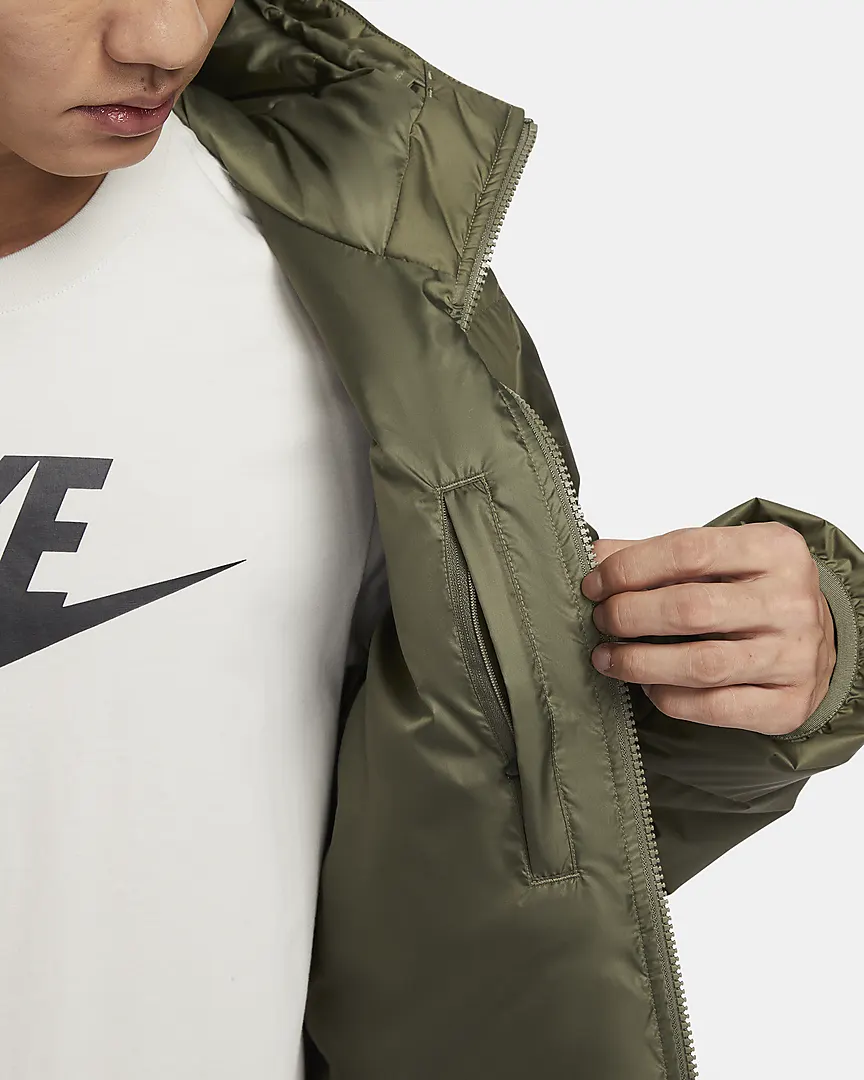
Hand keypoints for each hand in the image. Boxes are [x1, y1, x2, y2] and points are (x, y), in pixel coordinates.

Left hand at [581, 522, 836, 734]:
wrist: (820, 642)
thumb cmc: (757, 594)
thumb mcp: (720, 559)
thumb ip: (657, 554)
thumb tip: (595, 556)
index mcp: (774, 549)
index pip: (688, 551)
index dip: (630, 568)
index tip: (595, 584)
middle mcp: (791, 602)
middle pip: (690, 609)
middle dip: (629, 615)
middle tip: (601, 620)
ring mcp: (794, 656)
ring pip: (700, 664)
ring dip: (640, 663)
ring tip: (608, 658)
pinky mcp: (789, 704)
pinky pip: (715, 707)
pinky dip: (670, 697)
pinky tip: (649, 685)